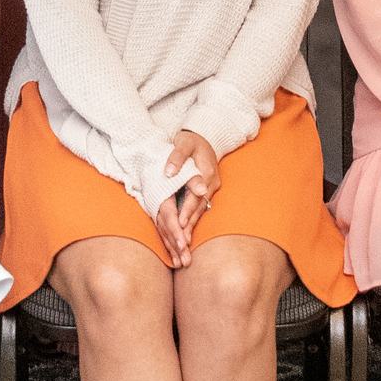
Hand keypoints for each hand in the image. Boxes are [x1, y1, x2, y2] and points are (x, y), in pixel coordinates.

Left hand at [152, 131, 221, 265]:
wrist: (205, 136)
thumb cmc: (190, 140)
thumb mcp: (183, 143)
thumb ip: (176, 157)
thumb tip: (170, 173)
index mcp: (206, 171)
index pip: (196, 195)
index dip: (188, 209)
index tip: (180, 222)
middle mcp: (211, 182)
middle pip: (200, 207)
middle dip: (191, 225)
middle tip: (182, 242)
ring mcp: (211, 187)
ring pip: (201, 210)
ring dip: (193, 227)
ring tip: (184, 244)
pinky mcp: (207, 191)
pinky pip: (200, 208)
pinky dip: (193, 220)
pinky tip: (187, 233)